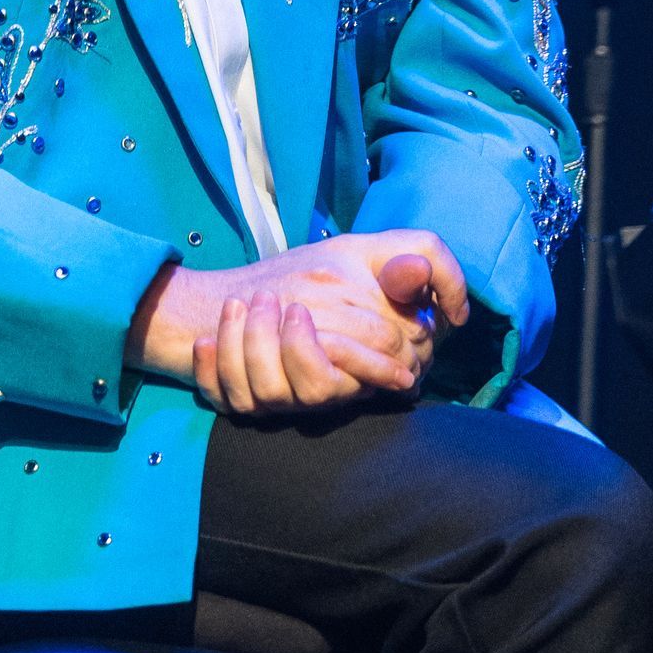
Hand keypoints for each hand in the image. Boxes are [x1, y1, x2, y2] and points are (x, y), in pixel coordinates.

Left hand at [127, 230, 467, 416]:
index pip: (360, 374)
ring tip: (242, 306)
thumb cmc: (320, 273)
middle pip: (311, 390)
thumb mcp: (370, 253)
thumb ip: (415, 259)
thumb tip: (443, 288)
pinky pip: (226, 399)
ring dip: (246, 346)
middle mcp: (324, 390)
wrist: (253, 286)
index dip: (337, 348)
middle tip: (272, 301)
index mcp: (362, 364)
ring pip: (267, 394)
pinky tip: (209, 337)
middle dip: (282, 341)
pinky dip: (213, 366)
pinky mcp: (244, 400)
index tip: (305, 307)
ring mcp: (283, 400)